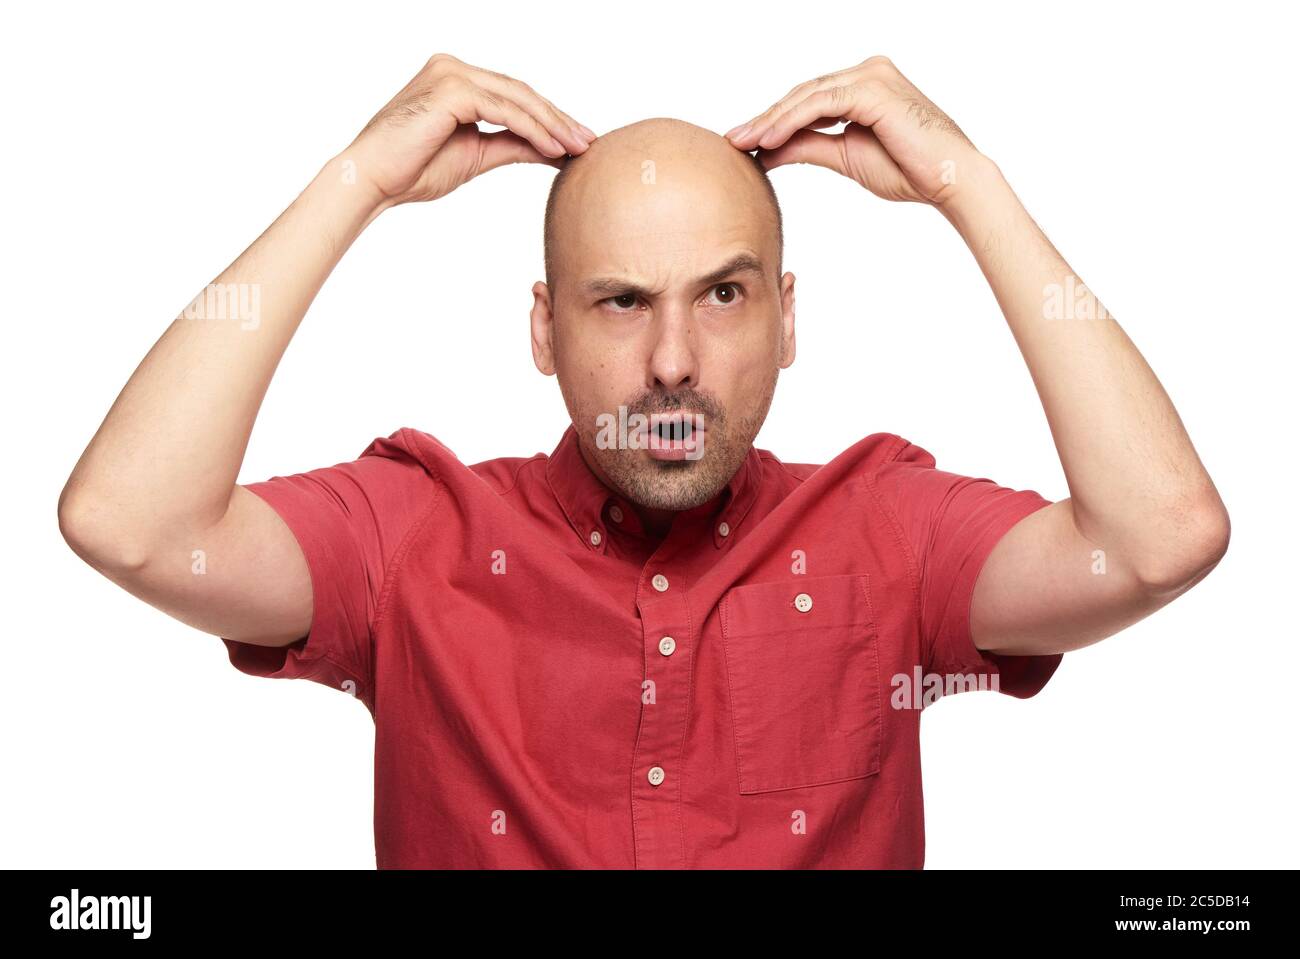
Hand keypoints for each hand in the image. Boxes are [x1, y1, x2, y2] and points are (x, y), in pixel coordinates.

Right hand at [344, 53, 595, 206]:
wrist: (372, 181)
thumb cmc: (413, 171)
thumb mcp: (476, 155)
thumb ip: (512, 146)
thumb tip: (552, 149)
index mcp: (456, 79)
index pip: (513, 96)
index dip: (549, 118)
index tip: (577, 142)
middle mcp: (453, 68)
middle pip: (520, 93)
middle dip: (558, 119)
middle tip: (588, 143)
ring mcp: (451, 74)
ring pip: (517, 99)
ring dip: (552, 125)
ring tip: (577, 149)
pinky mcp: (451, 89)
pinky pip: (504, 110)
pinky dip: (532, 129)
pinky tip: (554, 149)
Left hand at [724, 56, 988, 209]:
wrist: (948, 180)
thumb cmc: (908, 170)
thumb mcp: (844, 156)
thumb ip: (807, 147)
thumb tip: (765, 152)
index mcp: (863, 86)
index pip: (808, 100)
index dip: (774, 121)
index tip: (743, 143)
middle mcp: (867, 72)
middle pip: (803, 95)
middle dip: (765, 119)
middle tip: (733, 141)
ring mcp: (871, 76)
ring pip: (807, 97)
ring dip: (771, 121)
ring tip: (743, 143)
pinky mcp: (872, 89)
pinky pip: (820, 104)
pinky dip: (790, 121)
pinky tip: (767, 141)